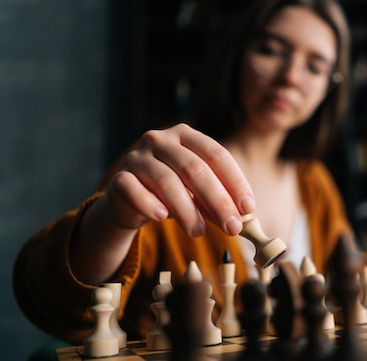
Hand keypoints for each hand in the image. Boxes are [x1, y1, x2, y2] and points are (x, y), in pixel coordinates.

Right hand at [105, 123, 254, 236]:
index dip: (235, 182)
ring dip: (187, 210)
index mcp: (186, 135)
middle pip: (195, 169)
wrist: (130, 202)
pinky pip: (134, 190)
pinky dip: (149, 204)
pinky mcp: (119, 178)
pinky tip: (161, 217)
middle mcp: (160, 139)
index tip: (248, 208)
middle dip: (218, 201)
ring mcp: (137, 157)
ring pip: (166, 181)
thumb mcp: (199, 194)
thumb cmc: (173, 193)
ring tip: (199, 232)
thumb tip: (243, 217)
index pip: (217, 154)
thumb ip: (218, 201)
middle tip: (232, 227)